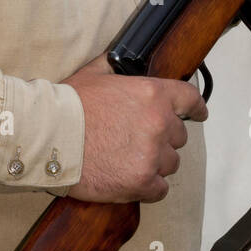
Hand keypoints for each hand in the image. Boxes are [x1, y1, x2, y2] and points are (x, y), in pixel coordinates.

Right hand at [61, 52, 207, 203]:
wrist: (50, 136)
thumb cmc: (68, 106)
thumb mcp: (94, 74)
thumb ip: (115, 69)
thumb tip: (119, 61)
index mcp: (152, 94)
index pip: (189, 99)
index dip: (196, 108)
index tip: (199, 114)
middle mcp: (159, 123)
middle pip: (178, 136)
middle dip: (162, 138)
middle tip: (137, 141)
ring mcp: (152, 154)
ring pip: (170, 163)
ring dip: (154, 163)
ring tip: (127, 161)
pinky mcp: (141, 181)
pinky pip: (160, 189)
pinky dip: (148, 187)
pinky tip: (130, 180)